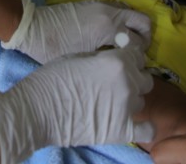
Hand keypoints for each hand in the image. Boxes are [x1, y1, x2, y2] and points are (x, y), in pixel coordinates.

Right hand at [0, 34, 155, 162]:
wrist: (38, 110)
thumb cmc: (52, 78)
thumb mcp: (79, 56)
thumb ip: (103, 58)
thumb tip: (113, 60)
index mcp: (117, 61)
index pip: (137, 54)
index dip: (128, 55)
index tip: (119, 58)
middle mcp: (128, 82)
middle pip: (144, 78)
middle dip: (132, 76)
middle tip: (114, 81)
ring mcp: (127, 107)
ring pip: (141, 100)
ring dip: (130, 98)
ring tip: (112, 101)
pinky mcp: (123, 130)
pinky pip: (147, 130)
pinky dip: (142, 127)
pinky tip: (128, 121)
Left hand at [3, 0, 152, 63]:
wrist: (32, 28)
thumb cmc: (54, 49)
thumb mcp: (84, 60)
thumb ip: (108, 59)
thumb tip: (123, 63)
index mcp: (108, 27)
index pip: (139, 40)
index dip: (140, 55)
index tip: (134, 65)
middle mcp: (109, 12)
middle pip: (142, 21)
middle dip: (143, 37)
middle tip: (135, 53)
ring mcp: (101, 5)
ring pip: (131, 13)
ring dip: (133, 27)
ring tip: (124, 45)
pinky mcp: (93, 4)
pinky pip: (118, 10)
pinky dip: (122, 21)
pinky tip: (112, 37)